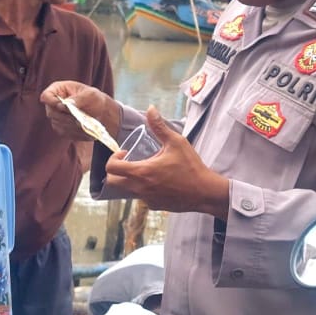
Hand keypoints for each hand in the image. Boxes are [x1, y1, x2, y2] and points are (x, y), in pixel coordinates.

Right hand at [40, 81, 120, 143]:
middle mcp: (53, 104)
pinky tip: (85, 130)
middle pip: (51, 112)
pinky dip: (75, 132)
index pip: (46, 96)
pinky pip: (64, 132)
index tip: (64, 107)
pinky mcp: (61, 128)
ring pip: (57, 124)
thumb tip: (67, 104)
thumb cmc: (94, 98)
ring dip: (71, 125)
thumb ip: (79, 98)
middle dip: (65, 116)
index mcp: (57, 90)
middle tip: (78, 119)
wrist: (100, 111)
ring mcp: (56, 117)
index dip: (52, 102)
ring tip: (85, 124)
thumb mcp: (91, 95)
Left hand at [103, 108, 229, 218]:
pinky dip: (144, 188)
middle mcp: (140, 188)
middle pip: (112, 182)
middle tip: (129, 161)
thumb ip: (160, 126)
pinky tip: (158, 181)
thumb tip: (150, 109)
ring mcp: (146, 199)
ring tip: (145, 170)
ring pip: (127, 190)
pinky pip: (142, 197)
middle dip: (116, 170)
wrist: (205, 192)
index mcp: (142, 171)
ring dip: (129, 179)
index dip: (113, 158)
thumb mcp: (176, 142)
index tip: (125, 153)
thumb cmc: (190, 166)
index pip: (111, 168)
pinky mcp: (154, 206)